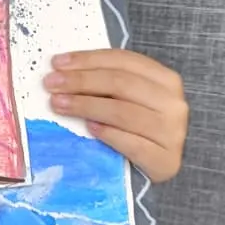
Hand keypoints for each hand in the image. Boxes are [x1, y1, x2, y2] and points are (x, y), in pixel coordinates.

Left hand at [43, 49, 187, 182]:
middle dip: (81, 81)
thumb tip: (63, 71)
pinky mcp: (165, 160)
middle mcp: (173, 103)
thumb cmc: (138, 126)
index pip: (123, 61)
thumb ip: (105, 82)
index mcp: (165, 79)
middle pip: (120, 84)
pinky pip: (132, 143)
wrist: (158, 164)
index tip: (57, 63)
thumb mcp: (128, 98)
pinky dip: (108, 133)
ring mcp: (173, 133)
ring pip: (123, 112)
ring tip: (58, 104)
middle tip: (51, 84)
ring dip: (85, 106)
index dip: (88, 59)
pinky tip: (89, 128)